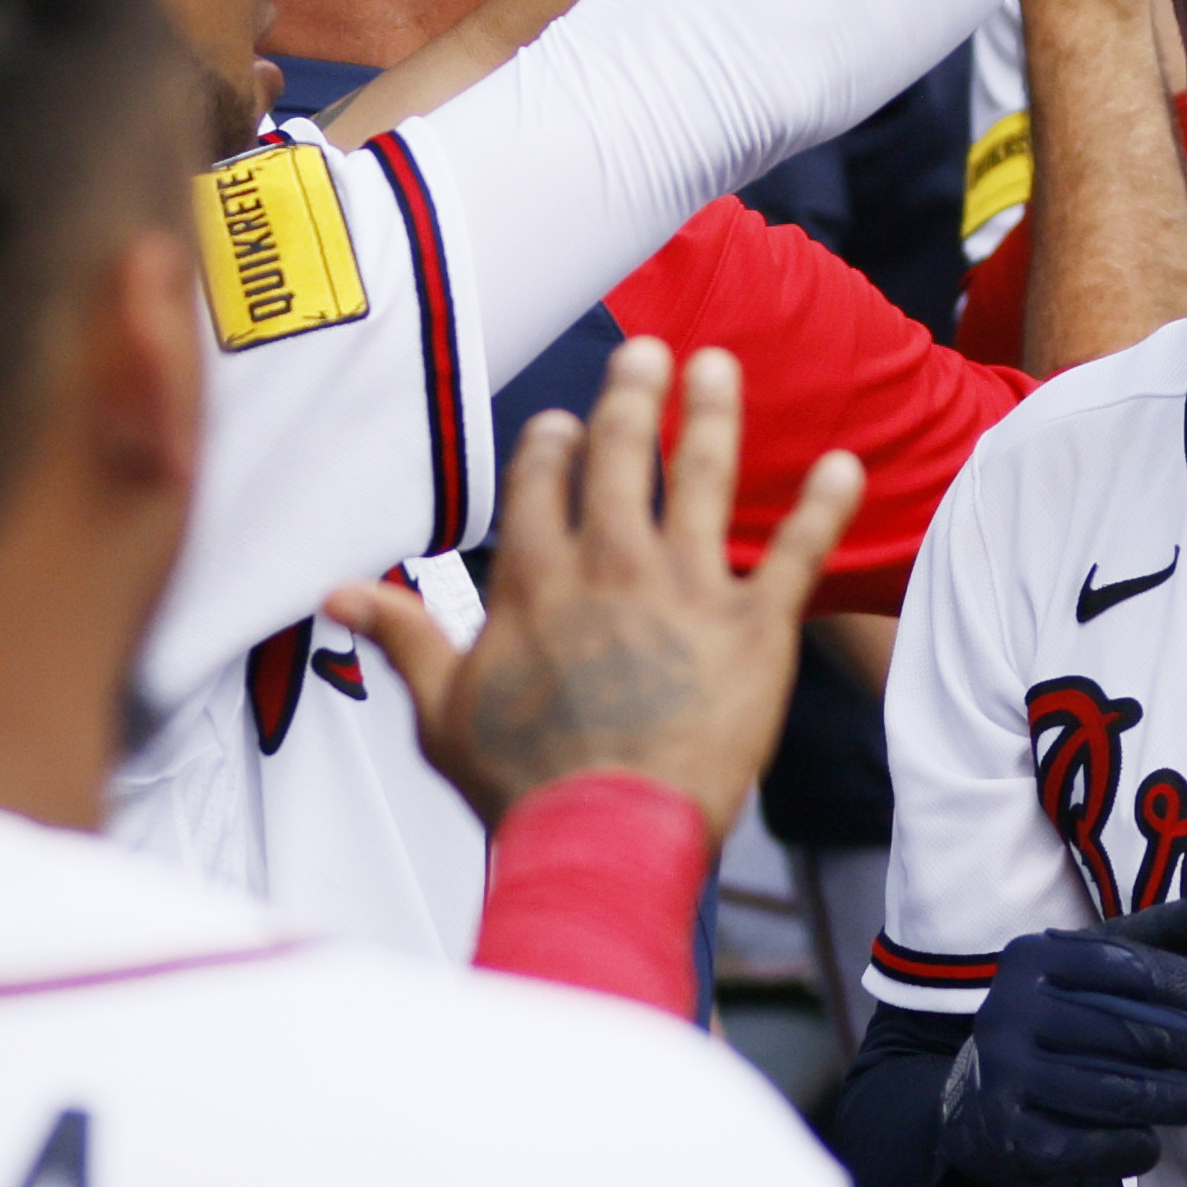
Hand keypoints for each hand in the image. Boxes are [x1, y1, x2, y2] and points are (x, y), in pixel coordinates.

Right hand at [324, 338, 862, 837]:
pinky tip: (848, 465)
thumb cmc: (525, 783)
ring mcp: (686, 590)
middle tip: (650, 352)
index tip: (565, 423)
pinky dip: (825, 506)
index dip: (553, 446)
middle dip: (635, 396)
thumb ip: (405, 636)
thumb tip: (338, 593)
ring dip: (713, 413)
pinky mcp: (754, 627)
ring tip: (719, 366)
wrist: (606, 833)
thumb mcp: (443, 711)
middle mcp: (612, 566)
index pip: (543, 483)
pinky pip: (798, 553)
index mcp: (537, 581)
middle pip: (624, 457)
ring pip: (705, 478)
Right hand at [939, 891, 1186, 1186]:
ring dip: (1168, 1099)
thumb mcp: (1103, 969)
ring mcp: (1005, 1077)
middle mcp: (1007, 1011)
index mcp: (1031, 958)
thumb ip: (1166, 935)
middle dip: (1186, 1043)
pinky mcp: (1012, 1139)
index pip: (1126, 964)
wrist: (987, 1102)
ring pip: (1111, 1092)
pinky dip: (1130, 1147)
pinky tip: (1149, 1142)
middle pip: (1123, 1029)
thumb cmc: (1066, 1018)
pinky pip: (1089, 1147)